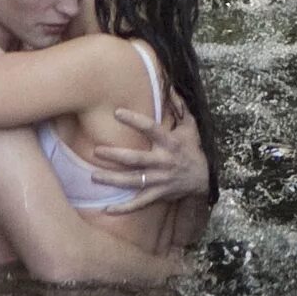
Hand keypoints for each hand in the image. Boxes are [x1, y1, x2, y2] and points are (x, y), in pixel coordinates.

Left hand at [87, 102, 208, 211]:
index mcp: (170, 142)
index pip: (150, 128)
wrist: (203, 178)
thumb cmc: (192, 148)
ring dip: (113, 180)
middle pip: (136, 159)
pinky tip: (107, 209)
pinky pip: (139, 203)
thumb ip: (180, 106)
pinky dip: (124, 209)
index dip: (134, 120)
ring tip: (93, 176)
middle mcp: (163, 161)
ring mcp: (160, 180)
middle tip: (96, 151)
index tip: (117, 112)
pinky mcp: (158, 194)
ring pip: (133, 181)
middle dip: (116, 156)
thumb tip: (171, 86)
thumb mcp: (190, 126)